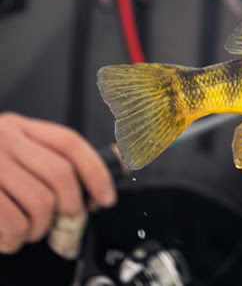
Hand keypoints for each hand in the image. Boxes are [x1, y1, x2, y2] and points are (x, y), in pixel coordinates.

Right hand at [0, 112, 116, 253]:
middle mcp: (4, 140)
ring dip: (41, 228)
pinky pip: (10, 223)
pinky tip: (10, 238)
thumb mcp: (9, 149)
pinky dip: (15, 239)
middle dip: (72, 206)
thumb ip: (42, 160)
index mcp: (20, 127)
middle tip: (67, 220)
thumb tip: (87, 192)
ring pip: (39, 203)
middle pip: (60, 175)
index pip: (70, 143)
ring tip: (31, 231)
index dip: (95, 172)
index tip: (105, 197)